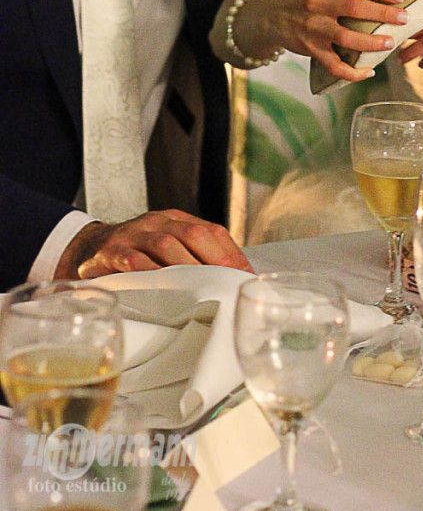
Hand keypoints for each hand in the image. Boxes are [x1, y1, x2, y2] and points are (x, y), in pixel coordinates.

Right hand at [54, 210, 252, 279]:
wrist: (89, 248)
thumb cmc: (137, 253)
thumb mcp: (167, 247)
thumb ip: (195, 258)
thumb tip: (235, 281)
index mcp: (177, 220)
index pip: (213, 231)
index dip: (232, 254)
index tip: (245, 277)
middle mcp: (158, 222)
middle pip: (193, 234)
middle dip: (214, 262)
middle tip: (227, 287)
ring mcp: (134, 234)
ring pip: (166, 245)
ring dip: (187, 270)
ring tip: (202, 291)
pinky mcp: (111, 252)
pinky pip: (132, 260)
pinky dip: (150, 273)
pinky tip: (161, 289)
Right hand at [213, 0, 407, 82]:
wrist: (271, 17)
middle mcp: (317, 4)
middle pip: (355, 8)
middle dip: (384, 14)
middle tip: (404, 18)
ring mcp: (313, 28)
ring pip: (346, 38)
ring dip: (371, 42)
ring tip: (390, 43)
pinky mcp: (311, 49)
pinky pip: (333, 65)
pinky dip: (352, 72)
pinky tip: (368, 71)